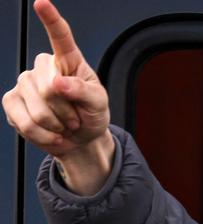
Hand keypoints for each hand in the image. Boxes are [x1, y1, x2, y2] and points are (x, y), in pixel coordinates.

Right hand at [2, 0, 113, 193]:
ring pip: (37, 109)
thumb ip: (84, 92)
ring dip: (56, 125)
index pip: (60, 37)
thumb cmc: (92, 115)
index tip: (42, 3)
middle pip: (49, 89)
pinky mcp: (12, 102)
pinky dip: (43, 135)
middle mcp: (43, 68)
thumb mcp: (99, 104)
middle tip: (75, 118)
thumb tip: (58, 83)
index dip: (50, 20)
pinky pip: (24, 122)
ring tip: (65, 125)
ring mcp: (24, 83)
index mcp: (68, 60)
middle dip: (67, 111)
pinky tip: (53, 134)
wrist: (80, 139)